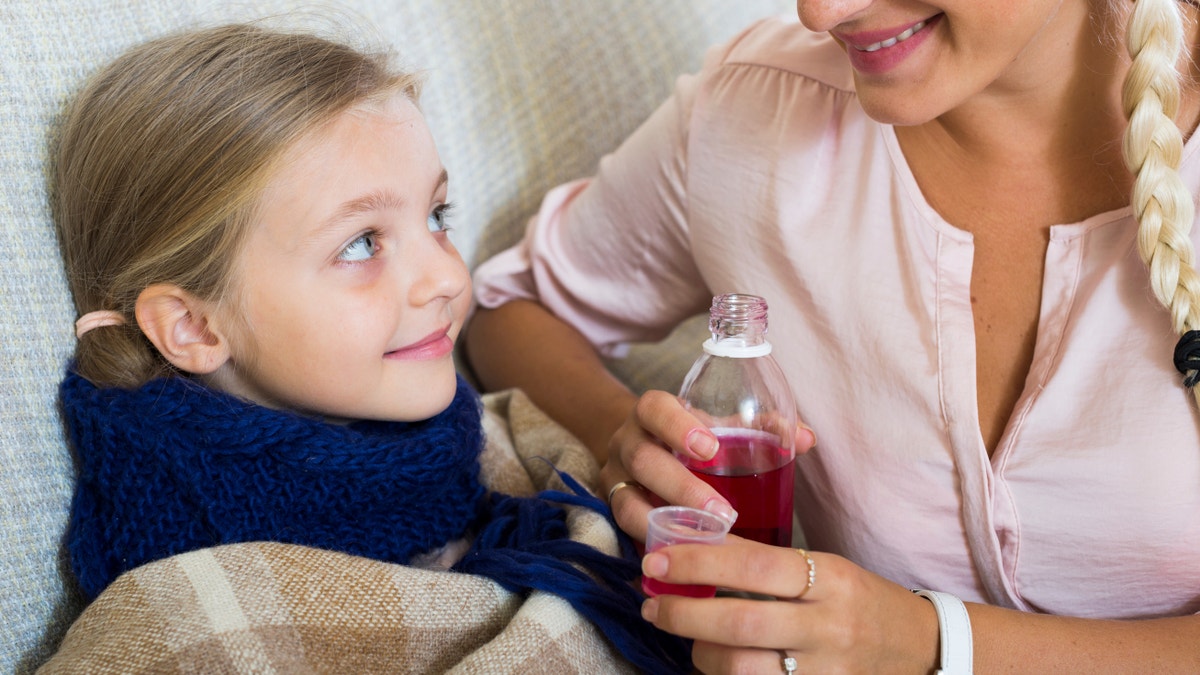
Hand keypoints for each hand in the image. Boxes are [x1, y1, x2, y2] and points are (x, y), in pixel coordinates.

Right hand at [600, 389, 814, 540]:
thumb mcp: (718, 426)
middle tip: (722, 513)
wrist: (641, 445)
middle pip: (642, 459)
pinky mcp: (612, 510)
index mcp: (652, 413)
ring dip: (664, 524)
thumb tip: (806, 438)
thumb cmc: (692, 436)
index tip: (708, 448)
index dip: (677, 426)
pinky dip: (651, 546)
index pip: (654, 408)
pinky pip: (623, 532)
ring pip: (625, 501)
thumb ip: (760, 429)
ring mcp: (613, 477)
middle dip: (681, 487)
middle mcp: (626, 442)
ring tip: (703, 543)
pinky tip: (679, 562)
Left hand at [639, 538, 939, 672]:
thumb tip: (696, 550)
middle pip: (741, 624)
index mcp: (830, 578)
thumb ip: (768, 564)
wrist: (923, 648)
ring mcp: (827, 671)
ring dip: (701, 655)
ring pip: (744, 670)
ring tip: (689, 642)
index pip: (752, 564)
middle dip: (684, 615)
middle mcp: (829, 626)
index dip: (697, 562)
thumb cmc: (860, 601)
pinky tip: (714, 668)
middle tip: (652, 604)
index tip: (656, 560)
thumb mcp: (826, 568)